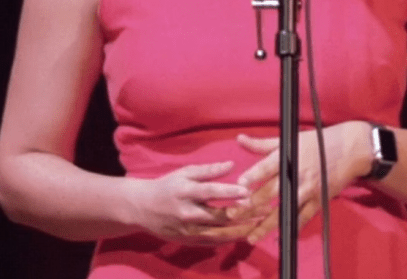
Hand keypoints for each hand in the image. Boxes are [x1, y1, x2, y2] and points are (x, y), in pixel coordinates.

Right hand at [129, 161, 267, 245]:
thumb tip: (230, 164)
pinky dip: (229, 239)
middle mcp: (187, 213)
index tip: (247, 191)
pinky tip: (244, 234)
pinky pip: (212, 242)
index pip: (210, 192)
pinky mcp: (188, 241)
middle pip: (219, 215)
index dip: (229, 191)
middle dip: (243, 213)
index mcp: (185, 192)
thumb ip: (208, 170)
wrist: (143, 208)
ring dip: (241, 229)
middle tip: (263, 209)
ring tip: (259, 223)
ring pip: (219, 233)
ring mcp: (188, 230)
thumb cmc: (167, 186)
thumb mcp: (184, 173)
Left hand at [226, 122, 371, 243]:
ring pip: (285, 210)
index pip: (266, 168)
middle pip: (272, 192)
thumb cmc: (316, 142)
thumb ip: (262, 144)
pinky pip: (302, 218)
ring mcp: (308, 190)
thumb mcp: (288, 140)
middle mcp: (297, 174)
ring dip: (267, 224)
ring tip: (251, 236)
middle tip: (233, 214)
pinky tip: (278, 237)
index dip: (252, 177)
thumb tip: (239, 139)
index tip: (238, 187)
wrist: (349, 150)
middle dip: (252, 204)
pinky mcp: (318, 201)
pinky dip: (291, 228)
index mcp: (287, 157)